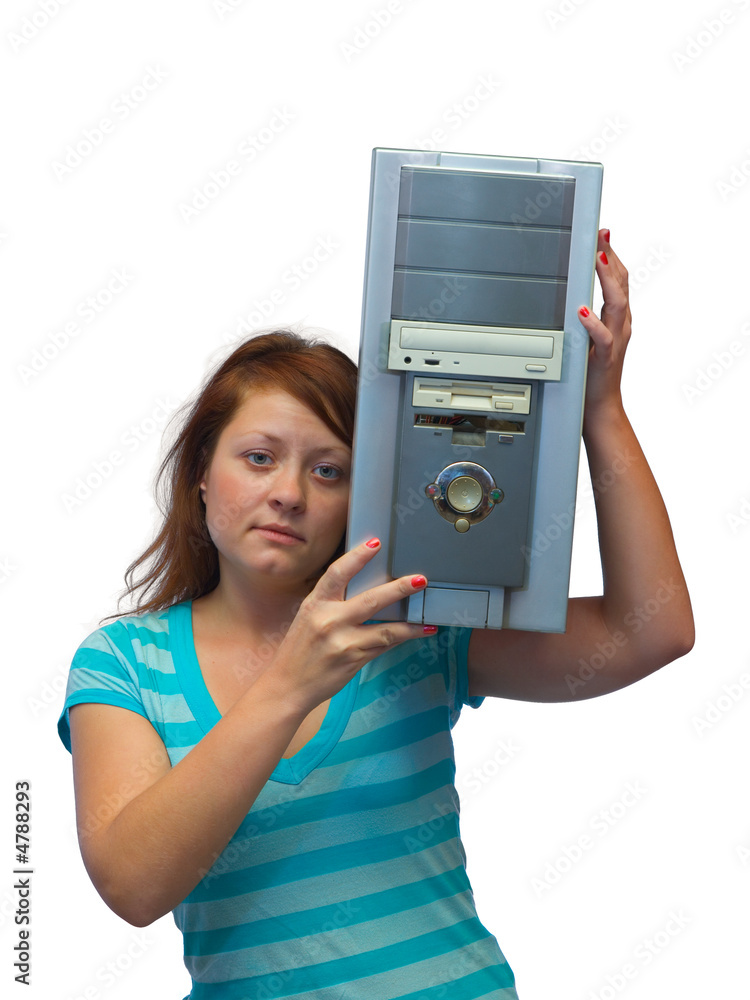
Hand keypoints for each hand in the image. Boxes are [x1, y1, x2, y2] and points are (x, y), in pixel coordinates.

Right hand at [269, 538, 434, 713]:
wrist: (287, 685)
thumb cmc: (298, 650)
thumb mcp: (308, 617)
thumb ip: (331, 603)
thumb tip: (363, 588)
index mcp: (316, 604)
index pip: (338, 573)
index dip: (358, 556)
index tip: (376, 543)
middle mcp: (329, 620)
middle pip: (371, 600)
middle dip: (399, 589)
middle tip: (419, 580)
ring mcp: (343, 642)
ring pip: (386, 629)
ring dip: (410, 624)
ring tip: (427, 619)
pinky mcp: (353, 660)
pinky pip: (383, 646)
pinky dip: (401, 639)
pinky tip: (416, 634)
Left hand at [577, 229, 630, 424]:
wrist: (599, 406)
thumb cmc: (591, 372)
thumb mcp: (589, 336)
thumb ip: (586, 315)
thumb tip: (573, 292)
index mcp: (618, 318)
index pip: (619, 279)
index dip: (612, 254)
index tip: (602, 232)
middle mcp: (621, 325)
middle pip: (622, 283)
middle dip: (611, 256)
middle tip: (600, 235)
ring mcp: (616, 340)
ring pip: (617, 304)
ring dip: (606, 280)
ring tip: (596, 260)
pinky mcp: (605, 358)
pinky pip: (602, 337)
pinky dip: (592, 323)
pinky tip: (581, 311)